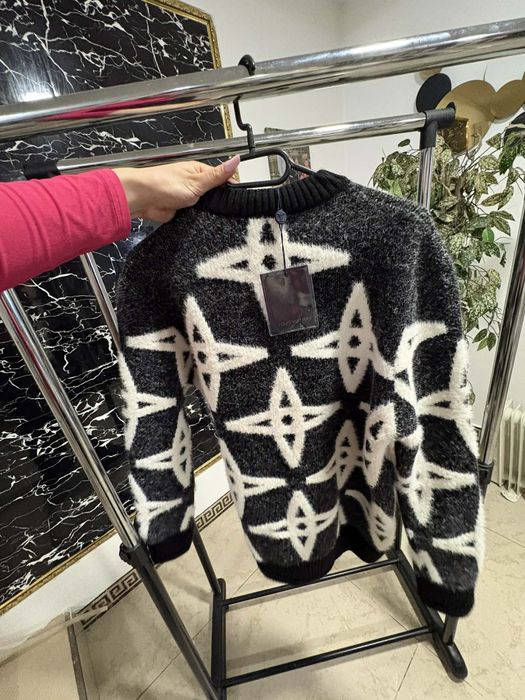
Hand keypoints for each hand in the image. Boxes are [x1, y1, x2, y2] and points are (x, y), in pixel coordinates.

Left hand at [113, 155, 239, 222]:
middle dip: (220, 202)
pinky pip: (196, 217)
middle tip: (228, 211)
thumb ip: (218, 175)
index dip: (232, 188)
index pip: (223, 179)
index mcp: (200, 172)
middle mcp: (195, 184)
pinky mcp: (183, 211)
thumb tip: (236, 160)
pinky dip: (199, 220)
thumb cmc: (164, 183)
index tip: (239, 198)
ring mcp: (189, 198)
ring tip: (216, 217)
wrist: (143, 199)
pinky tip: (204, 222)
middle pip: (216, 194)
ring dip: (209, 212)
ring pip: (207, 207)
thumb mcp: (197, 181)